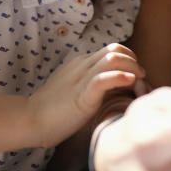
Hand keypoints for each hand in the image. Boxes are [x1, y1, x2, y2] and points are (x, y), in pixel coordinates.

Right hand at [29, 43, 144, 147]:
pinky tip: (130, 82)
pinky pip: (103, 79)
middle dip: (134, 60)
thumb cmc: (52, 112)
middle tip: (141, 78)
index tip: (136, 75)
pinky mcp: (81, 95)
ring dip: (132, 67)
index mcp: (81, 63)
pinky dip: (120, 77)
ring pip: (113, 59)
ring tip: (138, 80)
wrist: (29, 120)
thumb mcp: (74, 90)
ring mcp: (81, 79)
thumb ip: (90, 85)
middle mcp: (82, 66)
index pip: (112, 50)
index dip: (129, 59)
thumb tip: (112, 89)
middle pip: (116, 49)